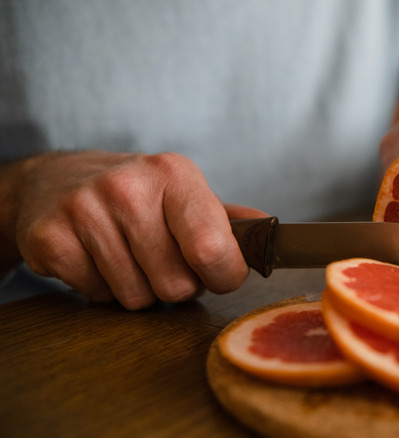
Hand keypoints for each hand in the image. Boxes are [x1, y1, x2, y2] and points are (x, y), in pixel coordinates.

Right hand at [8, 151, 264, 309]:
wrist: (58, 179)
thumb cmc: (139, 195)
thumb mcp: (186, 195)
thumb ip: (230, 221)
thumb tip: (272, 233)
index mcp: (175, 175)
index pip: (213, 250)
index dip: (223, 276)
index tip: (218, 274)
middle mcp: (129, 188)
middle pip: (176, 285)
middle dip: (177, 285)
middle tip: (162, 259)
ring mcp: (85, 210)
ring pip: (137, 297)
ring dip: (139, 289)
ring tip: (130, 257)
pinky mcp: (50, 237)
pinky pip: (97, 297)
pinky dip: (102, 289)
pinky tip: (98, 258)